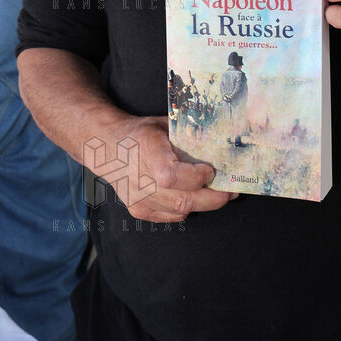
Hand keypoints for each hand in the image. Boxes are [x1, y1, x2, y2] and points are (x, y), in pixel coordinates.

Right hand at [91, 115, 236, 222]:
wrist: (108, 148)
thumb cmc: (141, 133)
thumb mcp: (164, 125)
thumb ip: (187, 137)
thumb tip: (220, 146)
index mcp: (146, 151)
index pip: (172, 176)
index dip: (196, 178)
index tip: (211, 170)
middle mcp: (140, 179)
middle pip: (182, 199)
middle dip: (213, 198)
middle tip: (232, 191)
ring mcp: (138, 199)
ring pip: (180, 210)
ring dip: (204, 204)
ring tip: (221, 194)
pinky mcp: (138, 210)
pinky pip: (172, 216)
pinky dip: (187, 207)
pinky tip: (194, 196)